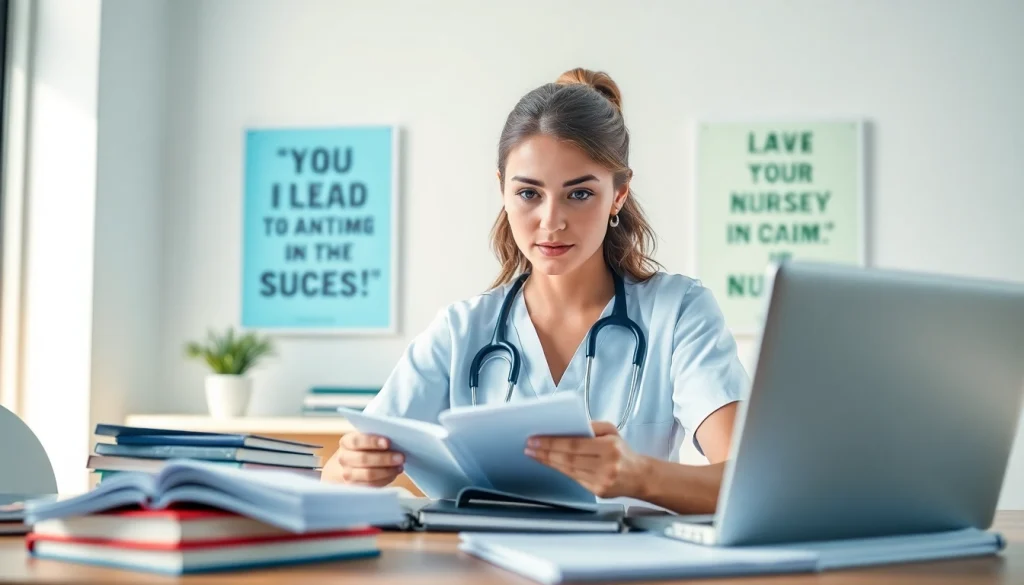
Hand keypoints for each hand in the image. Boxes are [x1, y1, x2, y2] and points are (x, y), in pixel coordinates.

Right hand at [320, 432, 404, 487]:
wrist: (345, 466)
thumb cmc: (362, 449)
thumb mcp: (365, 439)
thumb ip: (376, 439)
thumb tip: (395, 441)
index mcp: (346, 442)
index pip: (357, 441)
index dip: (373, 442)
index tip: (388, 442)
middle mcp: (343, 458)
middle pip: (363, 459)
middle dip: (385, 458)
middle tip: (401, 457)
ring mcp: (347, 474)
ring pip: (368, 474)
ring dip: (387, 471)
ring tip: (399, 466)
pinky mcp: (354, 487)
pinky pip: (371, 485)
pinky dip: (385, 479)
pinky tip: (393, 473)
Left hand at [525, 421, 649, 498]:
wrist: (640, 476)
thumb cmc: (623, 451)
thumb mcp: (612, 431)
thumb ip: (592, 426)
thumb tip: (567, 425)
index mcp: (611, 447)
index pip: (575, 444)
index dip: (553, 442)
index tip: (536, 439)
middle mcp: (607, 466)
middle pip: (569, 459)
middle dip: (546, 452)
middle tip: (530, 446)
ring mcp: (602, 481)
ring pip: (569, 470)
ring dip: (548, 462)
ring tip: (534, 454)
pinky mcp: (598, 492)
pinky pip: (574, 479)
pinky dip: (559, 470)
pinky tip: (550, 463)